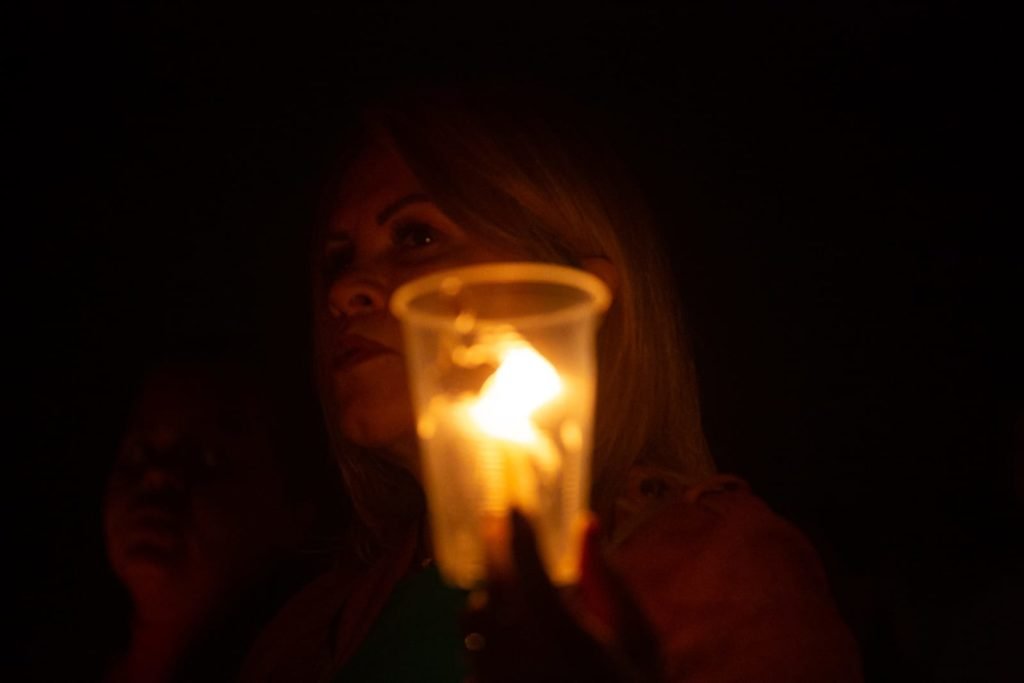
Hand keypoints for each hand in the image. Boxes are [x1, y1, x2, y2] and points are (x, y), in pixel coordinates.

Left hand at [462, 510, 662, 682]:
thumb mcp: (638, 639)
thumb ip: (609, 581)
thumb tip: (587, 524)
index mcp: (570, 640)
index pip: (529, 572)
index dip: (517, 533)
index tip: (514, 505)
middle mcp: (526, 661)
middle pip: (492, 590)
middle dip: (496, 556)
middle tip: (501, 528)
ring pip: (473, 622)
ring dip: (489, 599)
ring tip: (513, 594)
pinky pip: (472, 656)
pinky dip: (487, 639)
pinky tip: (513, 642)